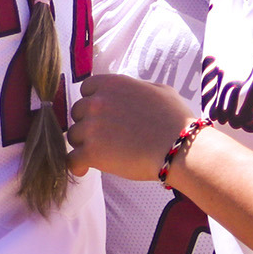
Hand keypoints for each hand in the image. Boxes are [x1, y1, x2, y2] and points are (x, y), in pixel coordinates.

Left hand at [65, 74, 198, 180]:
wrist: (180, 148)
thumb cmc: (176, 120)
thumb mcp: (160, 91)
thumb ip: (138, 88)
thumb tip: (133, 91)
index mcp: (111, 84)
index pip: (86, 89)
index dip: (93, 102)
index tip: (102, 114)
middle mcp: (96, 102)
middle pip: (78, 112)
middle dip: (88, 123)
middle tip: (103, 136)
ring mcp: (91, 127)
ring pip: (73, 136)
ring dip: (83, 144)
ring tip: (100, 153)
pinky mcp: (91, 152)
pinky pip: (72, 159)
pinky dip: (77, 165)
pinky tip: (84, 168)